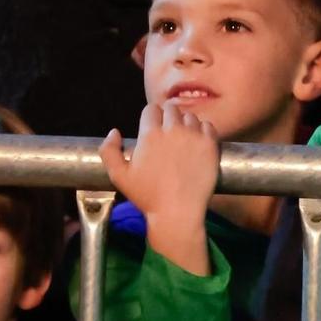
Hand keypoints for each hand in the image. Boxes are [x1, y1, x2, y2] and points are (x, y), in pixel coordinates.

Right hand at [101, 105, 219, 276]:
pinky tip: (197, 144)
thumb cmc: (147, 196)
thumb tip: (114, 131)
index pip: (151, 109)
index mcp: (150, 134)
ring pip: (190, 116)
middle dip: (167, 117)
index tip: (152, 128)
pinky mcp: (211, 144)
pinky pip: (208, 125)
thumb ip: (109, 151)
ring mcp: (194, 135)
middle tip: (168, 134)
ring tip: (182, 140)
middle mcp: (173, 129)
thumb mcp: (118, 176)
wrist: (178, 211)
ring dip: (185, 124)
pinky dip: (202, 131)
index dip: (150, 117)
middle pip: (171, 108)